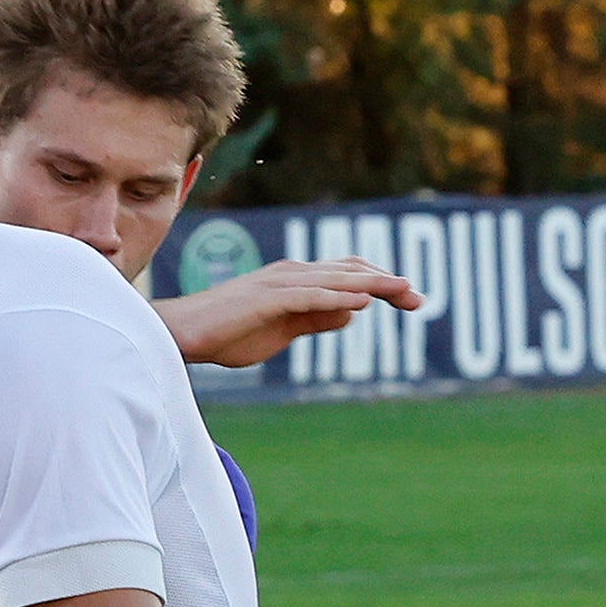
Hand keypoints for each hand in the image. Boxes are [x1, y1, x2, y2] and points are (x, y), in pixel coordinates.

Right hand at [161, 259, 421, 368]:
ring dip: (373, 285)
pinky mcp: (268, 298)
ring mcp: (280, 283)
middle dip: (388, 282)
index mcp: (297, 280)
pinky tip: (363, 301)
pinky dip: (339, 295)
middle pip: (352, 271)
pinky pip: (311, 295)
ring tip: (404, 291)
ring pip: (337, 278)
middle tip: (420, 299)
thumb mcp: (283, 331)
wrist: (185, 335)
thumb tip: (351, 312)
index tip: (411, 300)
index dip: (382, 284)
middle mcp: (293, 273)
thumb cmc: (227, 334)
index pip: (349, 275)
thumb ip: (316, 319)